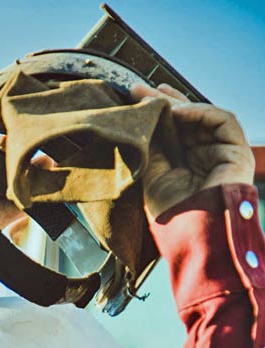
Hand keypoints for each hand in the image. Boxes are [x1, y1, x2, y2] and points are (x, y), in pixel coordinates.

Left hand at [130, 83, 254, 219]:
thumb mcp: (153, 175)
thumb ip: (152, 147)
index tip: (135, 97)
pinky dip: (200, 112)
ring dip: (178, 104)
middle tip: (139, 89)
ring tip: (155, 98)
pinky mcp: (237, 151)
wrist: (194, 233)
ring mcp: (222, 152)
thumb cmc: (173, 213)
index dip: (156, 113)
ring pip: (203, 116)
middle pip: (186, 119)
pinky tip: (177, 112)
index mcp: (186, 164)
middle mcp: (205, 156)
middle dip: (163, 102)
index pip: (173, 131)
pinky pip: (222, 120)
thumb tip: (142, 118)